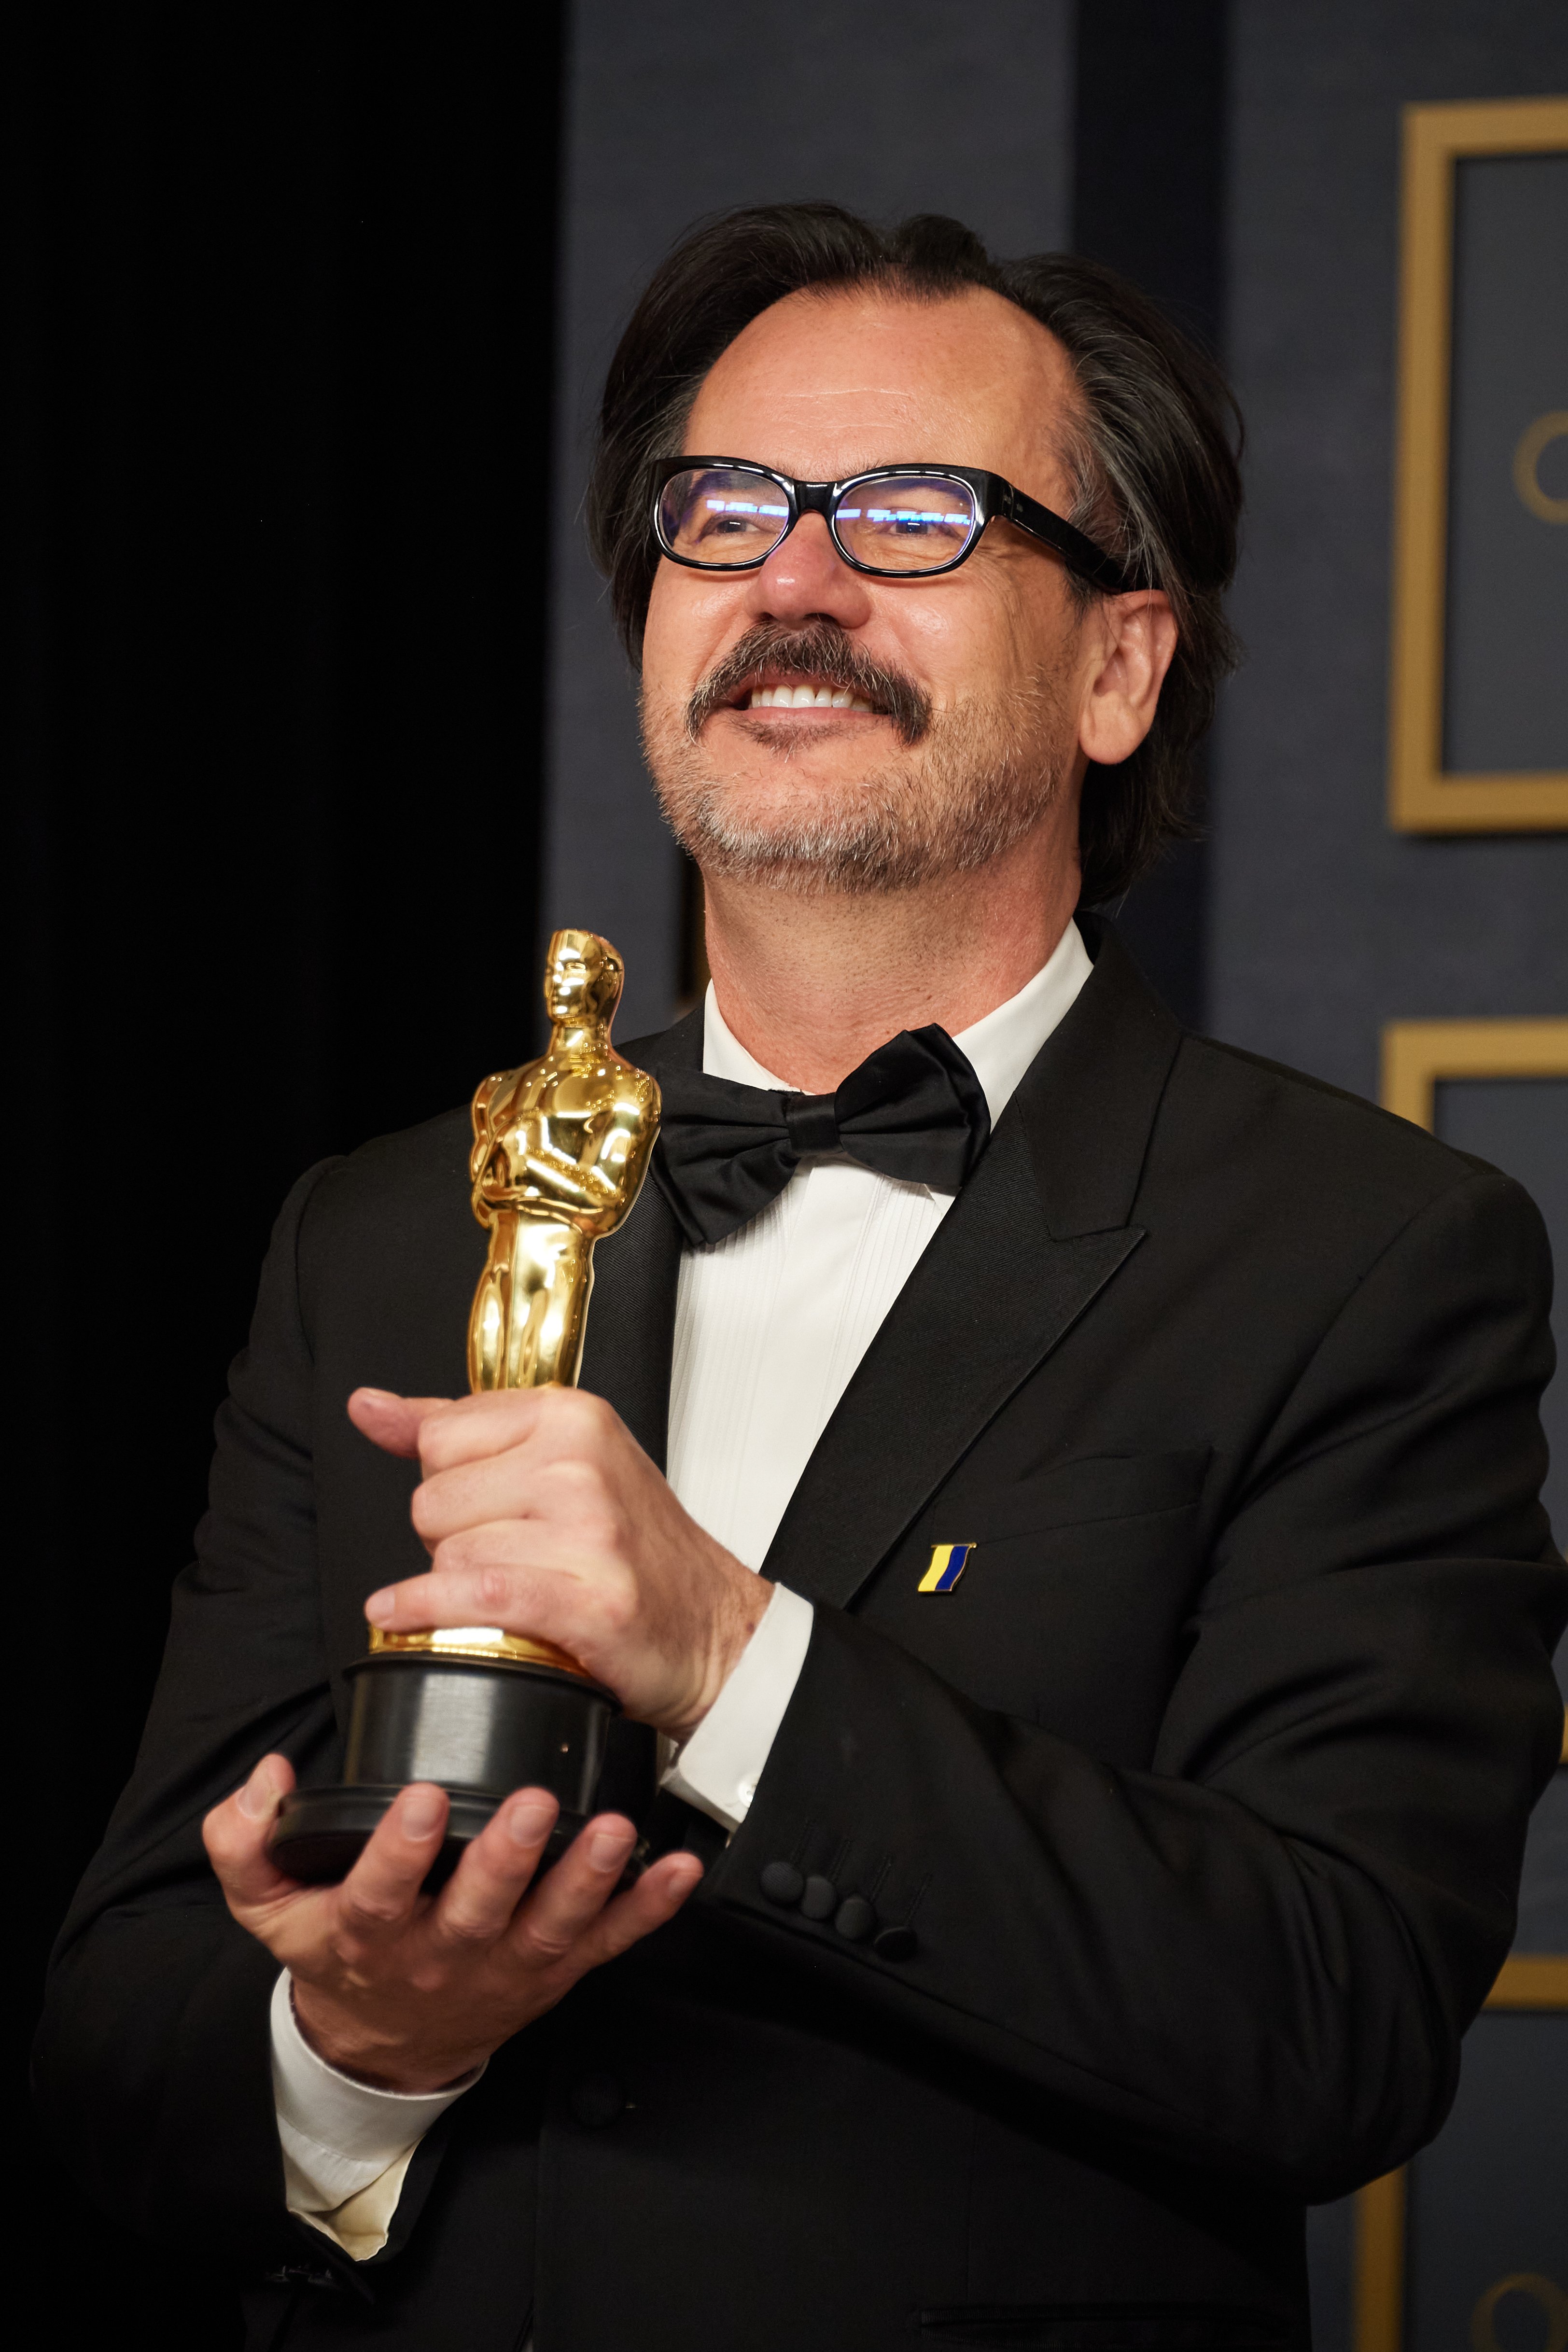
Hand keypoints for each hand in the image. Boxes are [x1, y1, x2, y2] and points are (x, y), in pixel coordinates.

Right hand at [204, 1754, 703, 2091]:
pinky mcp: (558, 1973)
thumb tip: (266, 1779)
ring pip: (552, 1929)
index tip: (419, 1798)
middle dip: (507, 1859)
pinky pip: (609, 1943)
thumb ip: (248, 1844)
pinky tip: (678, 1870)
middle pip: (477, 1912)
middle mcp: (443, 1954)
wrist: (383, 2047)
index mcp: (374, 1934)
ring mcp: (508, 1967)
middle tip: (532, 1804)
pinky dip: (648, 1910)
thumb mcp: (269, 1908)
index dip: (398, 1850)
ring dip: (588, 1881)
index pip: (380, 1893)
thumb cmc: (338, 1955)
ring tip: (614, 1834)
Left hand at [350, 1384, 769, 1741]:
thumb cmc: (636, 1549)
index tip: (485, 1504)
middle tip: (512, 1555)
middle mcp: (579, 1465)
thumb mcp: (558, 1461)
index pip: (439, 1437)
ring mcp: (587, 1531)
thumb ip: (458, 1430)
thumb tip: (370, 1407)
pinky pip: (473, 1596)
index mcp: (572, 1417)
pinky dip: (428, 1613)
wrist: (714, 1629)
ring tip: (520, 1590)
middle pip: (433, 1501)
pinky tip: (407, 1616)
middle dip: (452, 1539)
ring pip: (448, 1556)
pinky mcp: (587, 1600)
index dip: (449, 1480)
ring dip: (462, 1588)